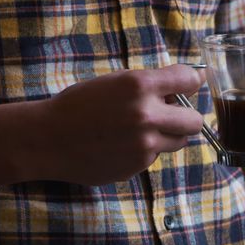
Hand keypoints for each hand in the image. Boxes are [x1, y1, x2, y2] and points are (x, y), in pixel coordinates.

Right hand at [0, 64, 203, 188]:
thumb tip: (183, 87)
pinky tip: (123, 145)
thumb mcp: (113, 83)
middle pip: (195, 120)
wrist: (48, 139)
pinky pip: (156, 155)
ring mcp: (145, 143)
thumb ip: (148, 86)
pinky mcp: (139, 164)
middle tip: (175, 115)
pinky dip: (147, 150)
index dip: (191, 82)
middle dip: (187, 116)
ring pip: (180, 141)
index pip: (188, 80)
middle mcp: (147, 114)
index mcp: (139, 85)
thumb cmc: (78, 106)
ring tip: (143, 131)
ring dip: (169, 135)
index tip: (191, 85)